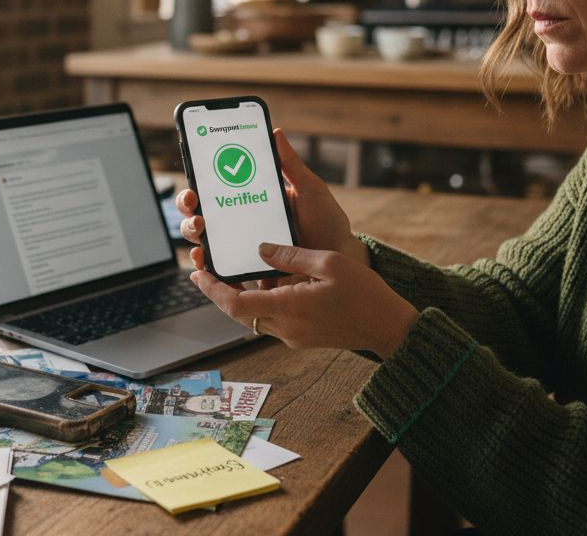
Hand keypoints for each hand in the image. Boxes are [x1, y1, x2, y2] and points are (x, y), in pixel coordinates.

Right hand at [176, 129, 369, 272]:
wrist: (340, 258)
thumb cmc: (326, 223)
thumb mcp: (310, 190)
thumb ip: (291, 165)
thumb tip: (276, 133)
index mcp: (252, 198)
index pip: (217, 186)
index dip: (199, 179)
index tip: (195, 172)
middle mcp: (241, 222)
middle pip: (201, 211)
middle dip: (187, 204)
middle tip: (193, 200)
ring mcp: (241, 247)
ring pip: (203, 238)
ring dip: (191, 230)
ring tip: (199, 226)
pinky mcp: (246, 270)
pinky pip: (218, 269)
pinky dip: (204, 263)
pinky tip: (203, 256)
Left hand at [191, 243, 416, 357]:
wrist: (389, 328)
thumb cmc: (364, 293)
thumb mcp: (328, 263)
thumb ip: (290, 256)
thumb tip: (260, 249)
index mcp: (288, 308)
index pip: (235, 303)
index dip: (211, 289)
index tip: (197, 273)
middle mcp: (285, 327)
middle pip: (238, 312)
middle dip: (219, 292)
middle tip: (205, 270)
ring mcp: (293, 336)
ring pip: (254, 316)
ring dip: (240, 297)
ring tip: (232, 272)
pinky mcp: (302, 337)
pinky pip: (272, 319)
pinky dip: (261, 301)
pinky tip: (266, 282)